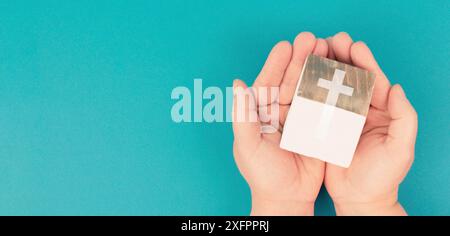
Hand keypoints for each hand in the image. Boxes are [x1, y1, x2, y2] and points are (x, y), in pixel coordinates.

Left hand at [232, 32, 328, 214]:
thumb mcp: (247, 145)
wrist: (287, 198)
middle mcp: (281, 112)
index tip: (286, 46)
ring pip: (309, 89)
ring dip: (317, 69)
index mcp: (261, 114)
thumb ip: (243, 116)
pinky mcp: (318, 128)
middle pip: (291, 81)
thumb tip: (238, 84)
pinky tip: (340, 74)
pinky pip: (325, 106)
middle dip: (300, 60)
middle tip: (311, 39)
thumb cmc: (262, 174)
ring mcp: (300, 119)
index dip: (276, 64)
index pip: (268, 83)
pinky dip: (332, 90)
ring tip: (327, 48)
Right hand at [324, 32, 417, 214]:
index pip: (373, 82)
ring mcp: (341, 119)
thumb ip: (404, 118)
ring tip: (315, 51)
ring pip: (332, 88)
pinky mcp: (324, 128)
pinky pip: (317, 106)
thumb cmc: (383, 176)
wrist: (360, 198)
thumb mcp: (401, 149)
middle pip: (351, 80)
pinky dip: (310, 91)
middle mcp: (360, 111)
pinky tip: (301, 77)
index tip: (354, 46)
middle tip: (331, 40)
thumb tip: (396, 88)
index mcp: (380, 112)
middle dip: (342, 58)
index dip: (365, 63)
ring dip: (324, 69)